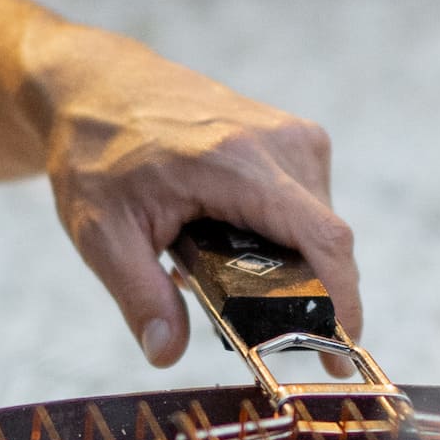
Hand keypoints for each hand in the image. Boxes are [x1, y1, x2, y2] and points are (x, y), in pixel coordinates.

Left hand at [22, 25, 360, 366]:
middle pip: (324, 244)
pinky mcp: (293, 138)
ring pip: (318, 229)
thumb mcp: (101, 232)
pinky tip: (227, 239)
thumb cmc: (96, 153)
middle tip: (242, 324)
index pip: (323, 240)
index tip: (339, 353)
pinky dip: (280, 238)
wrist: (96, 85)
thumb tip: (166, 354)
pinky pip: (307, 207)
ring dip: (286, 266)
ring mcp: (292, 135)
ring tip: (216, 266)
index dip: (342, 303)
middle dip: (301, 296)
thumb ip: (139, 296)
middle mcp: (281, 142)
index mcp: (238, 163)